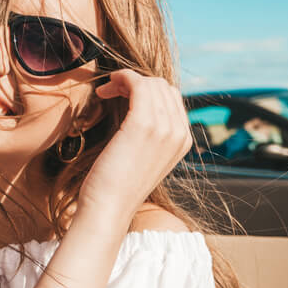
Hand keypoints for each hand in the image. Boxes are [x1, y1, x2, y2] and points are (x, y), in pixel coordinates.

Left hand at [77, 70, 191, 220]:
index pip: (171, 99)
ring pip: (151, 83)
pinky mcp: (143, 125)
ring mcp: (164, 128)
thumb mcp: (140, 158)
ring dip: (126, 80)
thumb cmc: (115, 187)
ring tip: (105, 92)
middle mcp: (179, 133)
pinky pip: (138, 85)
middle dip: (136, 83)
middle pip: (163, 87)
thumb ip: (147, 138)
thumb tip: (135, 116)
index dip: (146, 91)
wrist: (107, 209)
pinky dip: (122, 78)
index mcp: (182, 141)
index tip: (120, 96)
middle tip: (110, 92)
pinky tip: (105, 89)